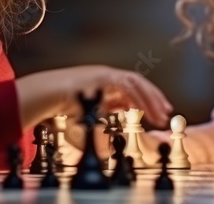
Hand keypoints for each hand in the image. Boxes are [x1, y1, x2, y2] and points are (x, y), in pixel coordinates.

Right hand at [16, 65, 171, 130]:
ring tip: (160, 115)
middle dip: (154, 97)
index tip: (159, 111)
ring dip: (150, 99)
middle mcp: (108, 76)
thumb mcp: (90, 117)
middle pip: (138, 83)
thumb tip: (115, 138)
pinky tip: (143, 111)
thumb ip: (104, 122)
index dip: (148, 98)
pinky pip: (125, 86)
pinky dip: (136, 98)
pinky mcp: (102, 76)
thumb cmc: (65, 109)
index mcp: (106, 84)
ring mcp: (105, 74)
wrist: (46, 96)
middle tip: (167, 113)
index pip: (133, 88)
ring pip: (135, 83)